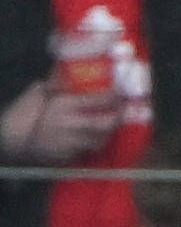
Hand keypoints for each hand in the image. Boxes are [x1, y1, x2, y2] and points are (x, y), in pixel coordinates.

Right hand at [1, 77, 126, 165]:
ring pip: (101, 140)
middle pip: (106, 123)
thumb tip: (64, 70)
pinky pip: (90, 151)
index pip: (98, 100)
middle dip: (118, 118)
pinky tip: (99, 139)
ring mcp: (72, 142)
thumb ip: (54, 84)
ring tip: (113, 125)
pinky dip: (97, 145)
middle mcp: (71, 124)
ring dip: (109, 133)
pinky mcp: (70, 156)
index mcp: (63, 105)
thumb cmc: (21, 116)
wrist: (11, 142)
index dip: (115, 97)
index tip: (123, 93)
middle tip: (123, 111)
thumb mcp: (37, 94)